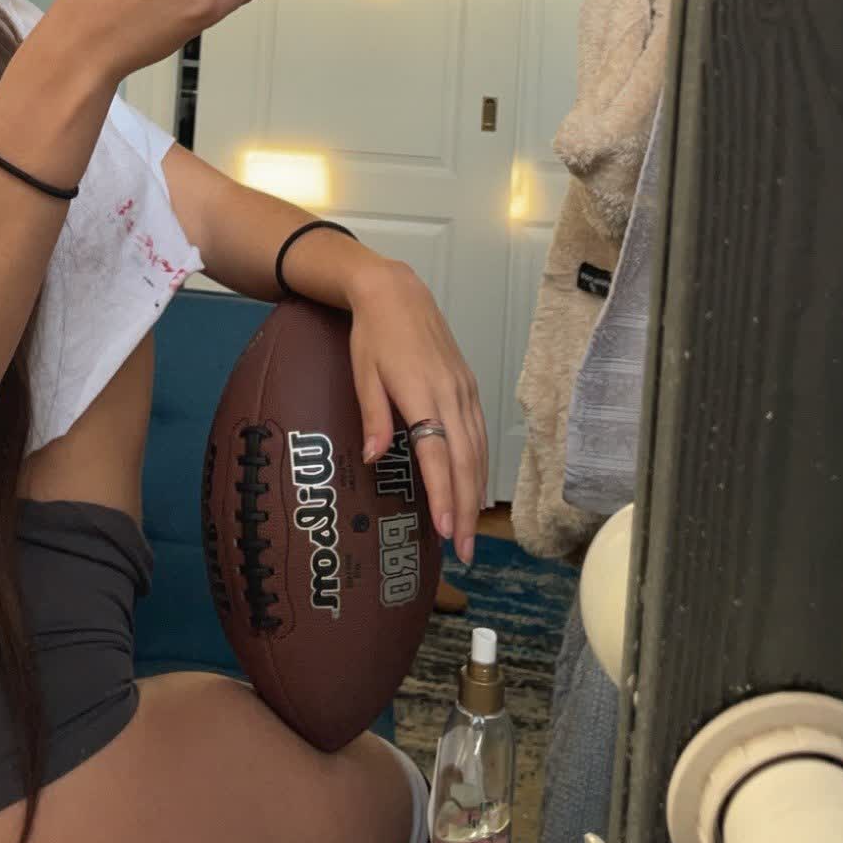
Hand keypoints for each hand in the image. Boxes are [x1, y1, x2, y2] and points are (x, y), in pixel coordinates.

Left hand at [347, 257, 488, 565]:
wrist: (397, 292)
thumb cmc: (373, 334)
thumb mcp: (363, 373)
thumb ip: (373, 416)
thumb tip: (373, 458)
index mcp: (422, 392)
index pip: (437, 453)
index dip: (443, 494)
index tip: (444, 530)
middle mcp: (451, 394)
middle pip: (464, 461)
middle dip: (464, 509)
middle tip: (463, 550)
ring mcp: (464, 390)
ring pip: (477, 451)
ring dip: (474, 494)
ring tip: (468, 532)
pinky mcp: (468, 387)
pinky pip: (479, 433)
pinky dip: (479, 466)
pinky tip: (475, 489)